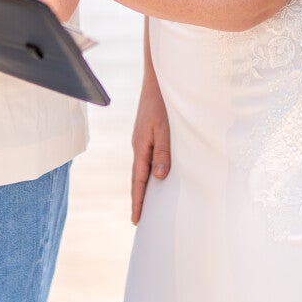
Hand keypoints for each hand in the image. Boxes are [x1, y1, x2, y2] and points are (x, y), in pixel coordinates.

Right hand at [131, 83, 170, 224]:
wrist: (157, 81)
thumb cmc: (162, 104)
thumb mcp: (165, 129)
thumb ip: (163, 152)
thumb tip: (159, 177)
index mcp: (141, 148)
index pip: (139, 181)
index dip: (138, 201)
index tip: (136, 220)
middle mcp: (140, 146)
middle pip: (138, 178)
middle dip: (139, 198)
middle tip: (139, 219)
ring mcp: (144, 140)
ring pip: (144, 168)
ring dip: (145, 185)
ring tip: (148, 203)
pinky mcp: (149, 134)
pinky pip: (149, 158)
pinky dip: (151, 171)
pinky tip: (157, 175)